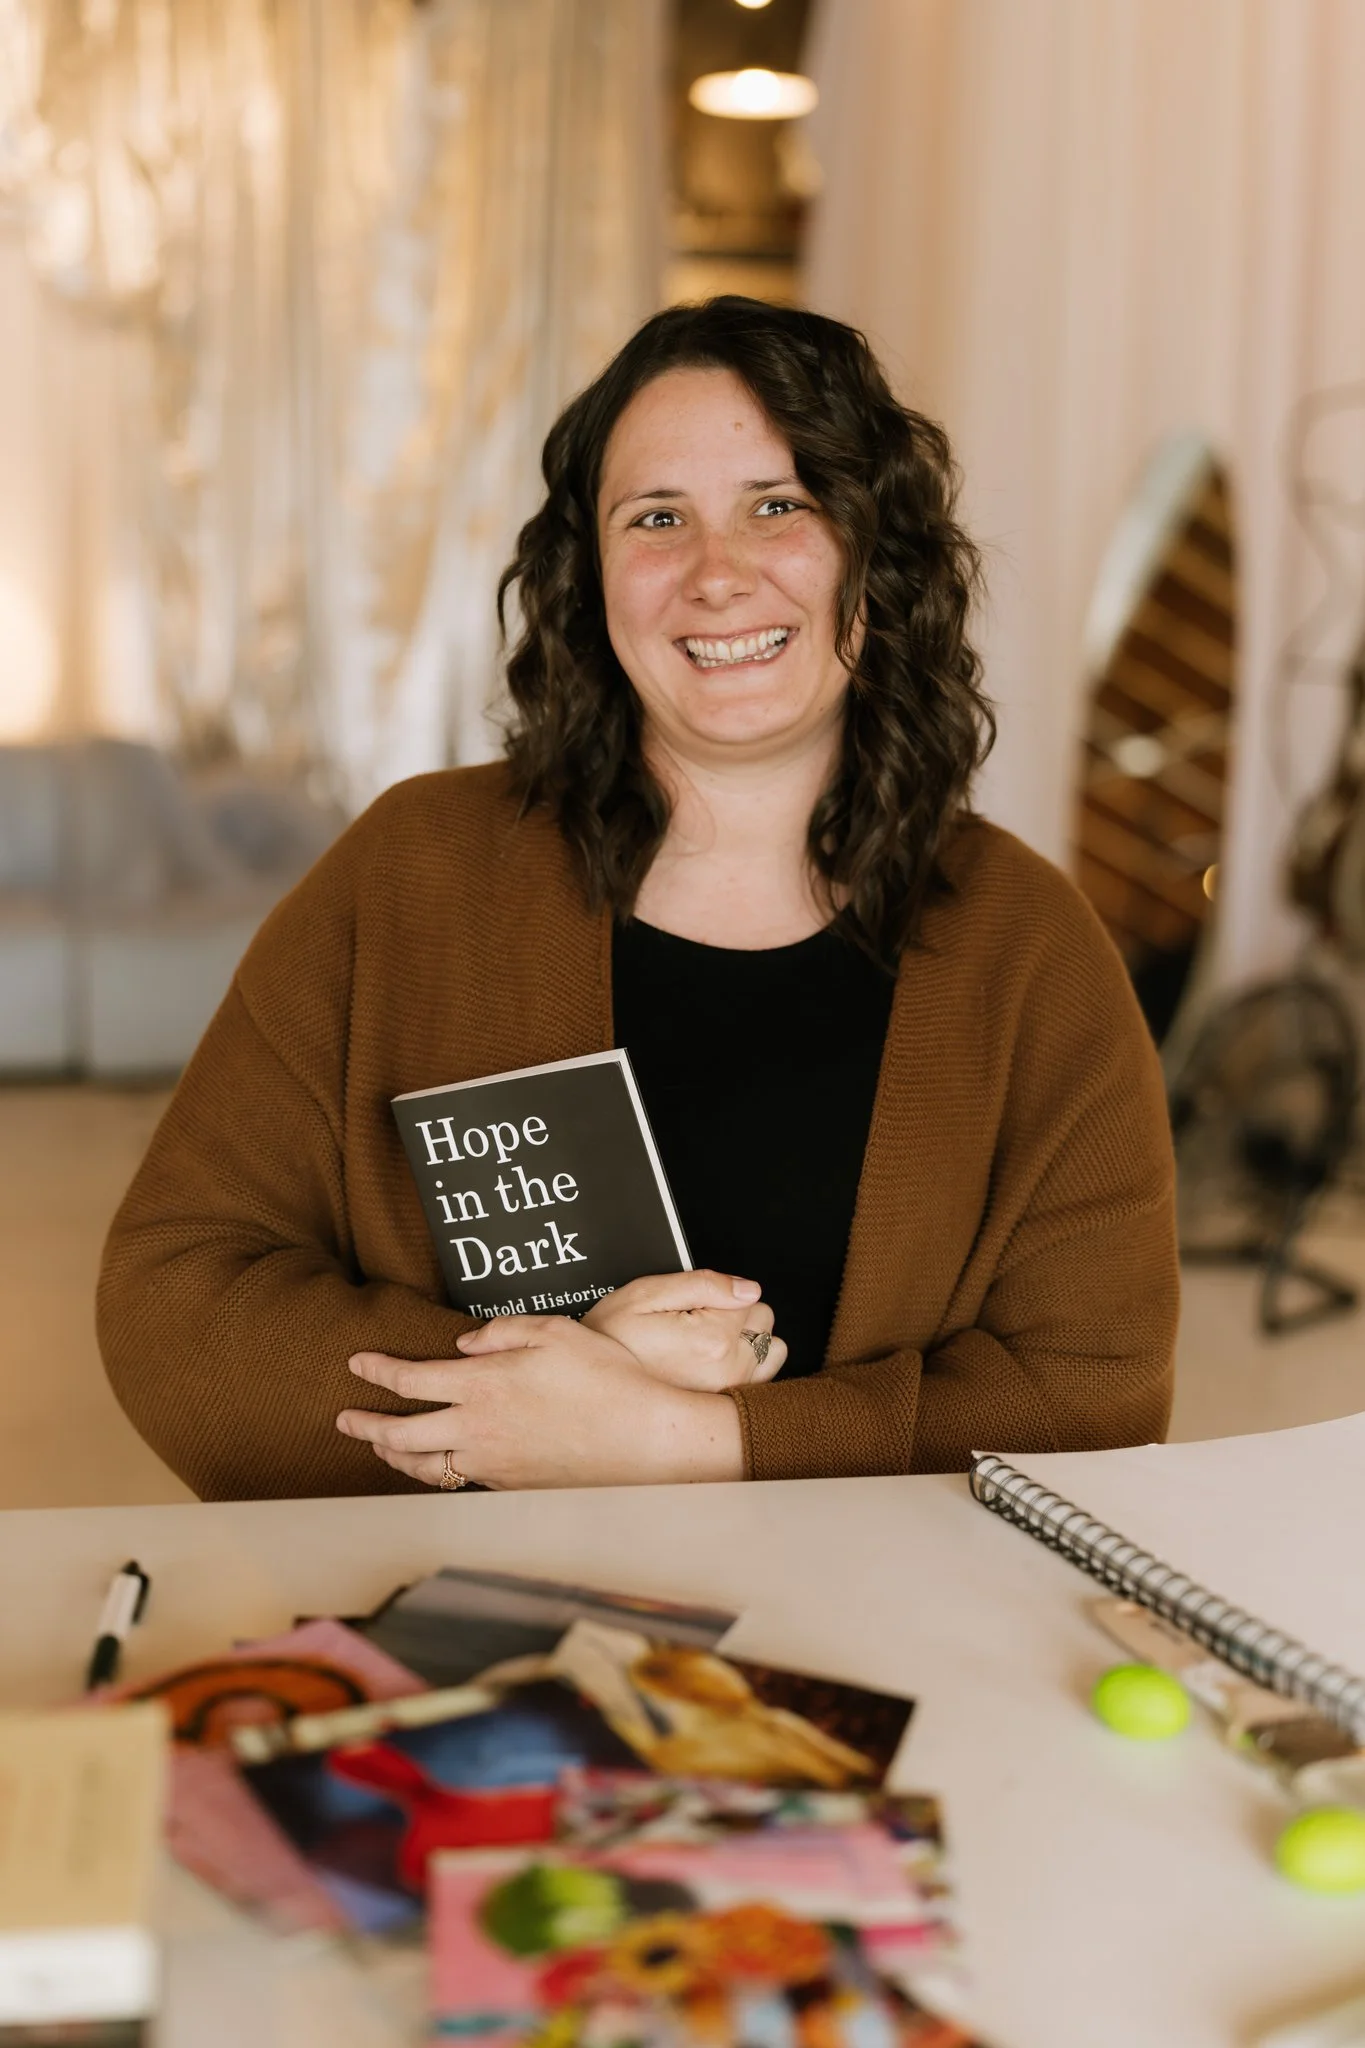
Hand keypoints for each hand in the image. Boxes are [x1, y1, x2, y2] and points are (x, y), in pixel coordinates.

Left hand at [336, 1314, 745, 1489]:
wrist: (643, 1438)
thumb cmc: (605, 1378)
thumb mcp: (554, 1331)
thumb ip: (502, 1331)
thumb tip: (464, 1343)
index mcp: (483, 1384)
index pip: (410, 1379)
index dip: (377, 1370)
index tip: (357, 1363)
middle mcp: (477, 1428)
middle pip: (400, 1433)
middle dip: (365, 1424)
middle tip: (344, 1418)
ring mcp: (491, 1464)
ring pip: (423, 1466)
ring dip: (391, 1455)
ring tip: (378, 1446)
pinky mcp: (510, 1487)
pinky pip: (457, 1481)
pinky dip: (432, 1473)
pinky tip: (433, 1466)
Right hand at [582, 1270, 786, 1390]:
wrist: (590, 1392)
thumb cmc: (610, 1342)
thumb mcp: (644, 1295)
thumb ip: (702, 1284)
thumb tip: (748, 1289)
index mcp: (711, 1340)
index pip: (751, 1299)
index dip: (720, 1296)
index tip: (691, 1308)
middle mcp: (728, 1372)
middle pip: (763, 1322)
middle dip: (736, 1316)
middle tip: (693, 1326)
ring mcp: (730, 1395)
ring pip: (771, 1351)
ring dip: (747, 1343)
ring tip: (706, 1347)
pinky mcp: (728, 1410)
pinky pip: (764, 1379)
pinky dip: (748, 1368)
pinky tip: (714, 1367)